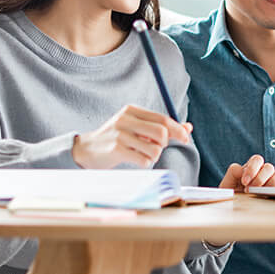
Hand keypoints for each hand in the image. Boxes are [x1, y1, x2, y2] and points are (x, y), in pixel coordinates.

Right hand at [73, 105, 192, 168]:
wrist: (86, 149)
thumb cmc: (116, 138)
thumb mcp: (136, 127)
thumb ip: (160, 127)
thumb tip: (188, 128)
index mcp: (132, 110)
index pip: (163, 119)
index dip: (178, 129)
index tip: (185, 138)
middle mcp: (126, 119)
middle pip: (161, 133)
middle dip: (164, 144)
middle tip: (155, 147)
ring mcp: (120, 134)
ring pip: (155, 149)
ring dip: (153, 155)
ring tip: (141, 154)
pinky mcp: (116, 149)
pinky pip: (144, 160)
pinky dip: (144, 163)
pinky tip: (133, 159)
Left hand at [219, 154, 274, 191]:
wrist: (238, 210)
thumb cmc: (234, 195)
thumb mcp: (228, 184)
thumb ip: (232, 173)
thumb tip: (241, 169)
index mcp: (252, 167)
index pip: (257, 159)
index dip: (252, 169)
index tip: (244, 182)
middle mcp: (265, 171)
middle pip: (269, 167)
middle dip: (260, 179)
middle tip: (250, 190)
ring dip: (272, 182)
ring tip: (262, 194)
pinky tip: (273, 194)